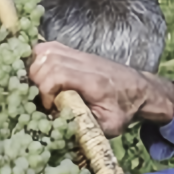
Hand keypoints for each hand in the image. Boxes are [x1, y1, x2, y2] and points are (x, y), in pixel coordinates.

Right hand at [28, 41, 173, 137]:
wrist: (139, 89)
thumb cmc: (124, 109)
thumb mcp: (109, 125)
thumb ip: (87, 126)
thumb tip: (60, 126)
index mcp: (93, 82)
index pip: (58, 75)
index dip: (45, 91)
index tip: (49, 107)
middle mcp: (84, 63)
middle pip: (47, 61)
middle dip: (36, 81)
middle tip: (39, 99)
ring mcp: (79, 54)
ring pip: (46, 51)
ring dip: (34, 69)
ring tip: (37, 88)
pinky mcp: (75, 52)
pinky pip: (49, 47)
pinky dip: (38, 58)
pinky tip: (38, 73)